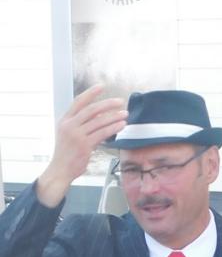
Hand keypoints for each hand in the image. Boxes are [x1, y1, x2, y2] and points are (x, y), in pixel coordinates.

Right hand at [35, 86, 128, 207]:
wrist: (60, 169)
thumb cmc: (67, 152)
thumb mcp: (70, 134)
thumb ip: (83, 124)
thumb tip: (101, 116)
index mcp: (65, 120)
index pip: (78, 102)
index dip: (90, 93)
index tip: (101, 86)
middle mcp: (69, 125)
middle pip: (91, 110)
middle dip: (107, 104)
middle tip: (120, 101)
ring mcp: (76, 135)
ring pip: (98, 121)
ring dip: (114, 116)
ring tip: (125, 113)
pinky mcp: (84, 145)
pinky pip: (102, 133)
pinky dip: (113, 128)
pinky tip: (121, 125)